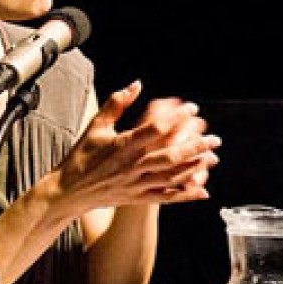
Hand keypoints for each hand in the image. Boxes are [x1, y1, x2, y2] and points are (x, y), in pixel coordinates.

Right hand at [57, 81, 221, 208]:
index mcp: (123, 145)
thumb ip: (116, 103)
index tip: (192, 108)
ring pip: (172, 177)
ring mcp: (136, 184)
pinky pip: (166, 197)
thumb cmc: (81, 156)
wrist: (68, 192)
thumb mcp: (96, 125)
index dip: (177, 117)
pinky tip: (203, 191)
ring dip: (195, 168)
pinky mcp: (138, 198)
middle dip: (196, 146)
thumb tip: (136, 84)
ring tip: (212, 158)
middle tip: (215, 139)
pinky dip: (185, 195)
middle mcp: (132, 166)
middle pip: (171, 156)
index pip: (156, 129)